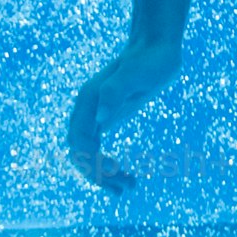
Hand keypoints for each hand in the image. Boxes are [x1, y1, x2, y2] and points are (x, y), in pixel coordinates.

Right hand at [63, 34, 183, 192]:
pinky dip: (108, 164)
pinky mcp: (108, 117)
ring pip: (88, 153)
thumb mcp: (135, 74)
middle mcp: (87, 109)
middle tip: (124, 190)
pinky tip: (125, 175)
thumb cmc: (150, 59)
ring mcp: (96, 114)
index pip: (79, 141)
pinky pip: (98, 148)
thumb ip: (115, 92)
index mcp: (88, 101)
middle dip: (97, 173)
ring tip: (129, 188)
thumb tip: (100, 119)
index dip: (92, 161)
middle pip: (80, 151)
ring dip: (103, 174)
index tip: (115, 172)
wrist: (157, 46)